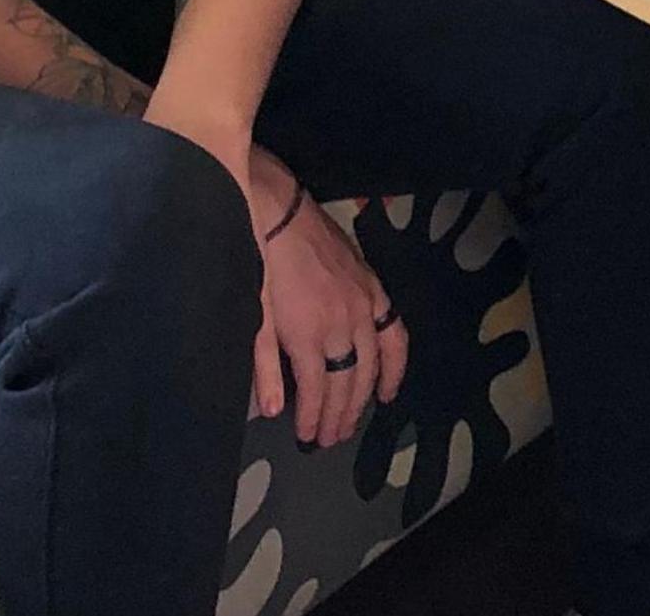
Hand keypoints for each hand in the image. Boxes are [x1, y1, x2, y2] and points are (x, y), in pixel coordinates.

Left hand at [244, 158, 404, 448]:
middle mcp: (343, 324)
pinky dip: (395, 363)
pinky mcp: (372, 288)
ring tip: (352, 421)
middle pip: (349, 382)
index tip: (308, 437)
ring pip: (373, 363)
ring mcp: (363, 306)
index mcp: (310, 334)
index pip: (318, 390)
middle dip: (340, 415)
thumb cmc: (257, 262)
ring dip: (364, 396)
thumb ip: (265, 366)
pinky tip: (388, 386)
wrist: (278, 210)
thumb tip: (274, 410)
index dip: (315, 418)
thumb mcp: (254, 316)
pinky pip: (394, 332)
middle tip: (330, 439)